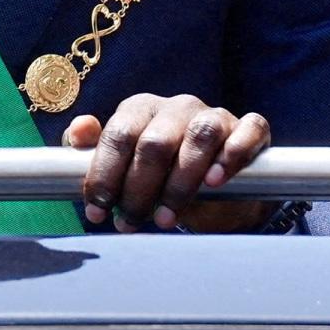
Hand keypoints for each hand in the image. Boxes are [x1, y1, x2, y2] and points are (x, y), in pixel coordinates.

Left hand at [64, 96, 271, 231]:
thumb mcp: (124, 166)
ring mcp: (215, 115)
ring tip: (166, 218)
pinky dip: (232, 154)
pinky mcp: (249, 129)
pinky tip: (216, 182)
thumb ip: (96, 150)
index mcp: (141, 109)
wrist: (219, 194)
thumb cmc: (162, 176)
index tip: (98, 212)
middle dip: (138, 189)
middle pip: (155, 142)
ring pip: (199, 137)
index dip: (104, 175)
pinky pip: (247, 130)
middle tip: (131, 223)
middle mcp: (177, 107)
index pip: (118, 135)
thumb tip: (79, 131)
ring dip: (180, 183)